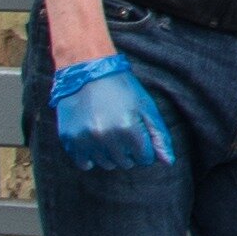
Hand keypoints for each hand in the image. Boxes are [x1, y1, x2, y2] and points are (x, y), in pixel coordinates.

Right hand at [48, 54, 173, 171]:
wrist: (87, 71)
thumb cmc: (123, 90)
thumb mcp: (147, 108)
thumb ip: (159, 137)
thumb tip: (168, 162)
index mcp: (128, 129)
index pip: (145, 158)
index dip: (145, 148)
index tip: (139, 134)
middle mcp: (105, 136)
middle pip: (125, 163)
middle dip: (129, 152)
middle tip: (123, 131)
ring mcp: (85, 138)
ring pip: (106, 164)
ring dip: (110, 154)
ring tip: (108, 133)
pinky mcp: (68, 139)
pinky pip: (83, 163)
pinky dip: (89, 157)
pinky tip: (94, 142)